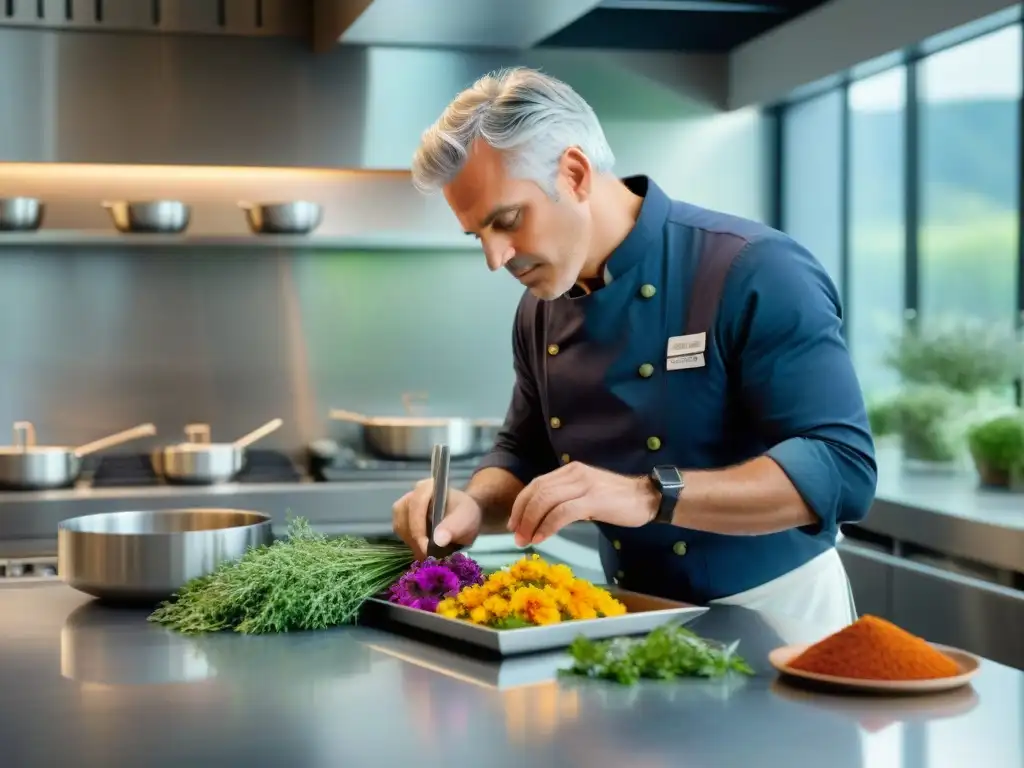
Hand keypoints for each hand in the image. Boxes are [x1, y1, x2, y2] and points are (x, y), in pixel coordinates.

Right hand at [392, 479, 482, 559]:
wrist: (463, 517)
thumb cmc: (465, 514)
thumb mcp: (466, 519)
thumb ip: (454, 527)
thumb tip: (438, 540)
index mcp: (427, 487)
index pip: (416, 506)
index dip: (419, 528)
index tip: (427, 549)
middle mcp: (411, 495)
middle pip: (404, 518)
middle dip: (415, 539)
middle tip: (429, 555)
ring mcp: (404, 507)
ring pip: (400, 528)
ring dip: (413, 543)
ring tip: (429, 553)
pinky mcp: (402, 520)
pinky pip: (401, 534)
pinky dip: (412, 545)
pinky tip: (424, 550)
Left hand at [507, 462, 659, 546]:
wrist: (647, 498)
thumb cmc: (617, 500)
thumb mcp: (586, 494)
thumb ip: (566, 499)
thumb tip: (541, 517)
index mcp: (570, 471)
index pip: (536, 484)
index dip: (520, 504)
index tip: (513, 523)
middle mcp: (574, 473)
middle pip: (537, 492)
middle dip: (522, 515)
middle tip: (516, 536)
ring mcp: (584, 485)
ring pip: (546, 501)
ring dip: (531, 522)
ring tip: (526, 539)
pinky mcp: (593, 499)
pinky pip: (562, 513)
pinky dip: (547, 526)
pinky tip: (541, 538)